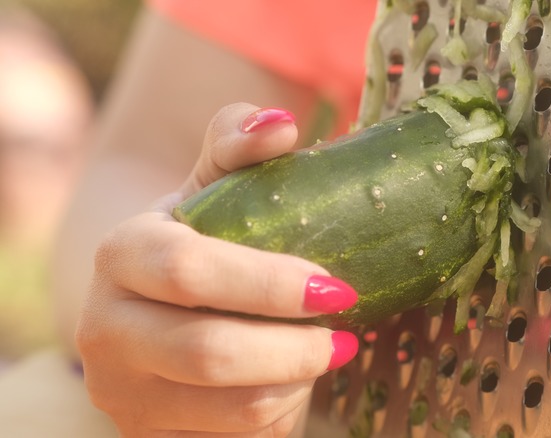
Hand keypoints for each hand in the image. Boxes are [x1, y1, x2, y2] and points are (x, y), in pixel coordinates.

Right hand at [76, 104, 358, 435]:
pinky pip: (233, 437)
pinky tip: (291, 382)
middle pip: (209, 352)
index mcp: (121, 255)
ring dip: (294, 381)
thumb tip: (283, 128)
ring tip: (324, 353)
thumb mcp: (213, 188)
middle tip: (347, 335)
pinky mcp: (150, 437)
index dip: (270, 283)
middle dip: (296, 347)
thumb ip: (237, 144)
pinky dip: (277, 413)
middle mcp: (105, 330)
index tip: (336, 287)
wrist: (158, 313)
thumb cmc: (202, 242)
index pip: (190, 271)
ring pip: (230, 406)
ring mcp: (123, 393)